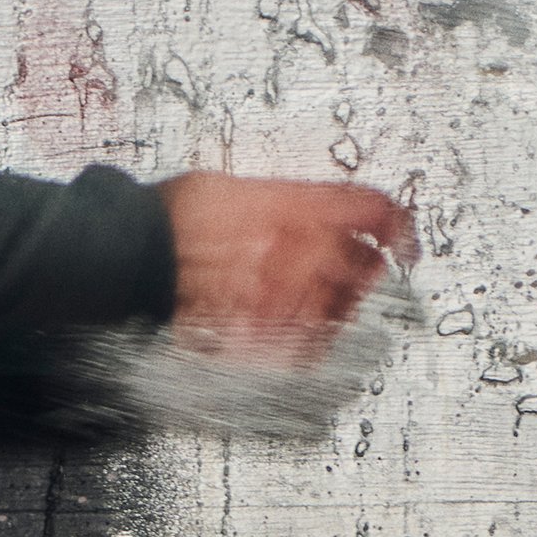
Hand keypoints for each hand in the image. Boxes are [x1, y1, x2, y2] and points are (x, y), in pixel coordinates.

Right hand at [158, 173, 415, 360]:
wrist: (131, 256)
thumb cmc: (170, 218)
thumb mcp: (233, 187)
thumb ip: (281, 203)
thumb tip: (307, 212)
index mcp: (295, 205)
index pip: (373, 210)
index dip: (400, 226)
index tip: (406, 240)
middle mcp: (296, 251)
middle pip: (365, 265)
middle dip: (369, 272)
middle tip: (365, 276)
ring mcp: (278, 296)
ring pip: (340, 310)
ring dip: (343, 309)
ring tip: (333, 308)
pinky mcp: (257, 333)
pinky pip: (306, 348)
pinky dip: (314, 346)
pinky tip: (309, 341)